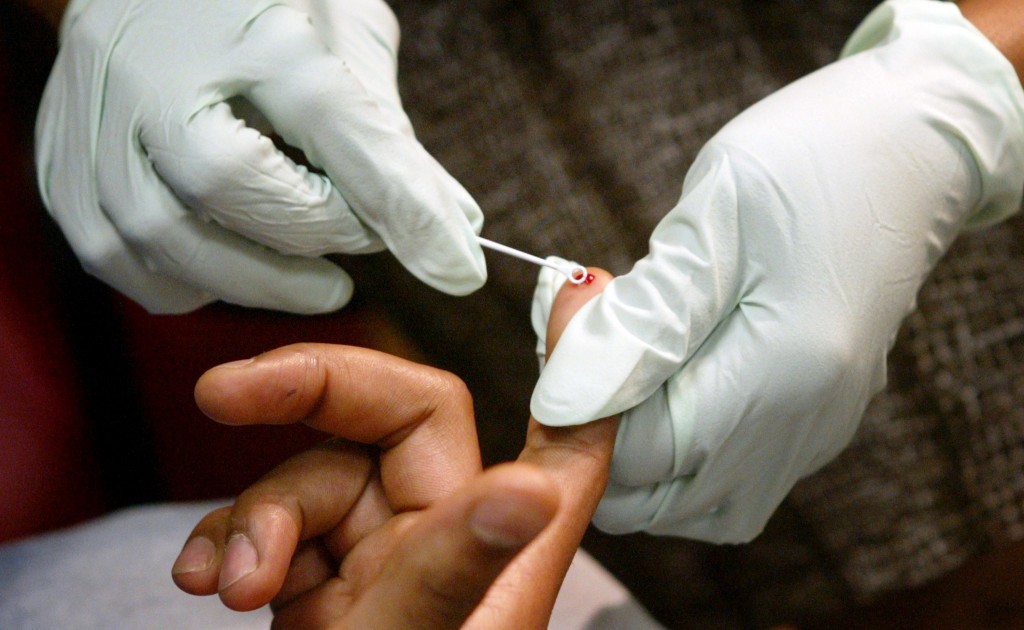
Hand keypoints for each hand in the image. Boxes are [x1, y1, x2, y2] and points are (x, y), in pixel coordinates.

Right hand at [36, 0, 484, 313]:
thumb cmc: (265, 5)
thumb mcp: (346, 41)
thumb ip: (389, 139)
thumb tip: (451, 239)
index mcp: (244, 19)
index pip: (334, 117)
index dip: (399, 199)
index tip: (457, 262)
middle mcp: (151, 64)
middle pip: (228, 183)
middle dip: (312, 239)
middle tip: (358, 254)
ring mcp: (94, 115)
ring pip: (162, 233)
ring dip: (253, 278)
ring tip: (310, 276)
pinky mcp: (63, 162)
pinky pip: (114, 255)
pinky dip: (185, 281)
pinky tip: (232, 265)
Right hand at [172, 270, 615, 627]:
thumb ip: (454, 565)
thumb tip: (521, 485)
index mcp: (500, 547)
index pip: (561, 438)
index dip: (581, 370)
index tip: (583, 292)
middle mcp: (443, 537)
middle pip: (386, 418)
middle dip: (304, 395)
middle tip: (225, 393)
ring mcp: (375, 558)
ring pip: (309, 474)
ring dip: (254, 516)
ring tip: (237, 584)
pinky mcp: (313, 582)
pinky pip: (267, 524)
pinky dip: (227, 542)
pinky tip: (205, 582)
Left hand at [529, 0, 1023, 542]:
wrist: (913, 144)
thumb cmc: (814, 157)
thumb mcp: (715, 218)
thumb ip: (643, 319)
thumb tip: (566, 396)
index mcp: (783, 372)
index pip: (639, 452)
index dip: (578, 403)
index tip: (564, 322)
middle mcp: (804, 423)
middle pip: (658, 496)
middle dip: (597, 432)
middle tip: (588, 340)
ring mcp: (816, 429)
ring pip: (691, 501)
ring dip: (633, 453)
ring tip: (624, 361)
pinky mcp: (817, 420)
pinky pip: (730, 480)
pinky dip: (677, 454)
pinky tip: (663, 385)